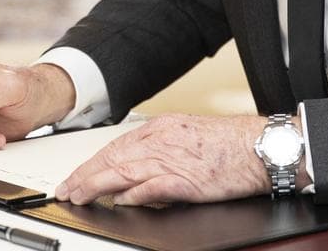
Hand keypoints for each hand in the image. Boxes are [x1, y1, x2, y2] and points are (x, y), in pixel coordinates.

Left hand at [55, 114, 298, 205]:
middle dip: (85, 176)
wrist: (260, 147)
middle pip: (113, 157)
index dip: (91, 163)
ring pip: (124, 170)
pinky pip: (152, 186)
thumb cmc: (230, 146)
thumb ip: (159, 153)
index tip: (76, 176)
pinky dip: (133, 194)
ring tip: (80, 197)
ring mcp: (173, 158)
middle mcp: (163, 139)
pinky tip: (120, 201)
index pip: (116, 146)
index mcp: (162, 128)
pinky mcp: (186, 179)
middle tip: (67, 190)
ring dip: (97, 185)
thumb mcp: (188, 138)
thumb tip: (134, 177)